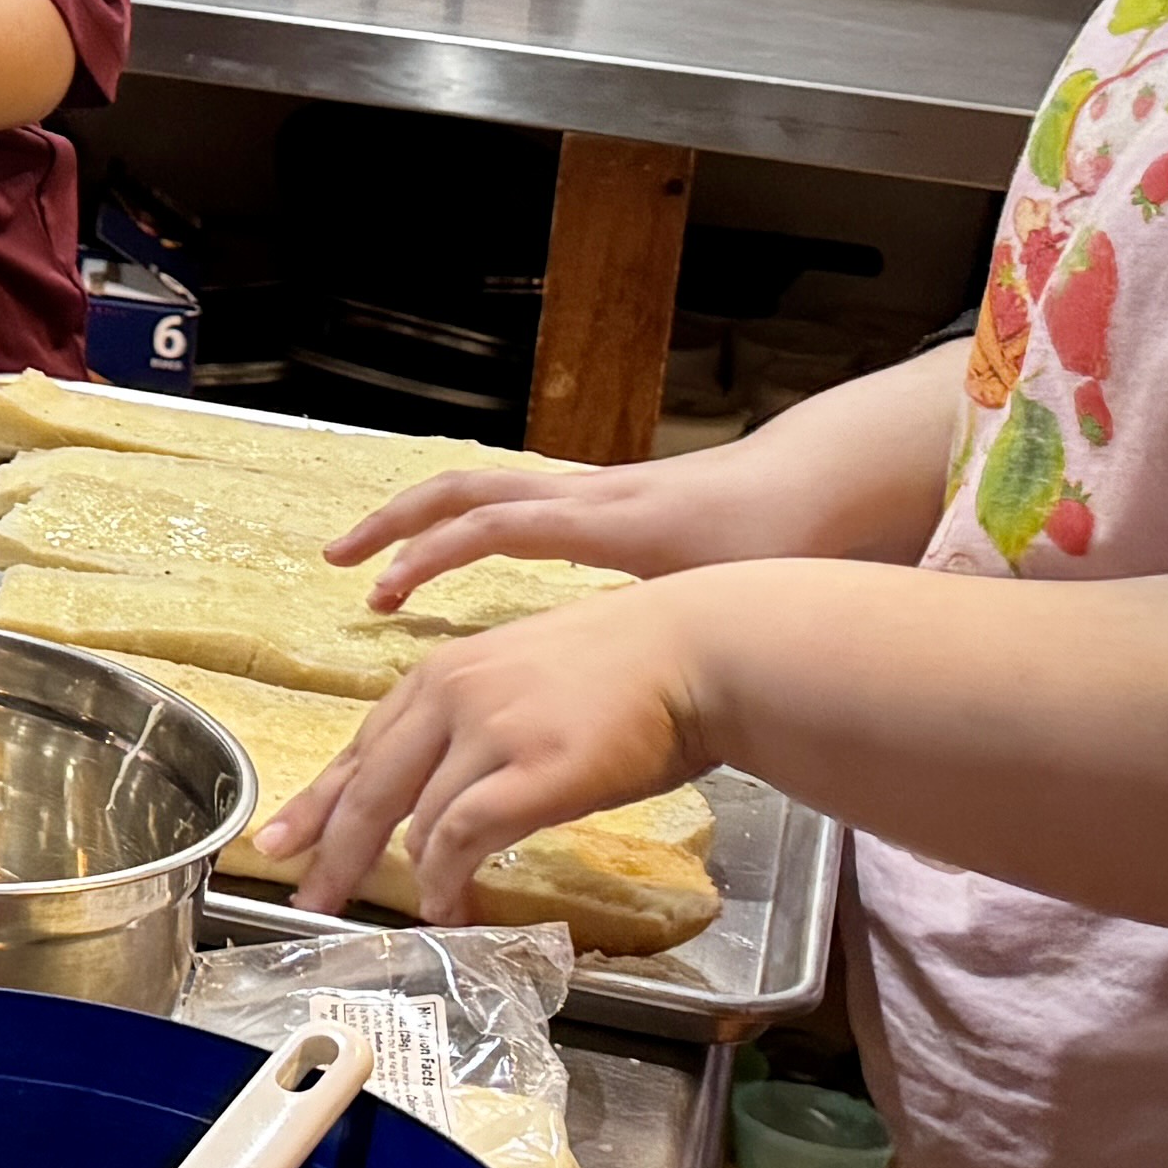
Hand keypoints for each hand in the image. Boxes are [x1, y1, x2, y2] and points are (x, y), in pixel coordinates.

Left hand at [274, 590, 718, 925]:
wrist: (696, 651)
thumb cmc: (626, 671)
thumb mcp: (522, 678)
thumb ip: (473, 722)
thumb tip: (444, 783)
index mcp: (443, 673)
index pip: (363, 746)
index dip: (319, 798)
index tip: (284, 837)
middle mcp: (452, 696)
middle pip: (368, 786)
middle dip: (330, 847)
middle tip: (305, 894)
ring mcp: (491, 731)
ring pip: (414, 817)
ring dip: (406, 875)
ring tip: (405, 915)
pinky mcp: (534, 769)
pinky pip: (465, 836)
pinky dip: (448, 876)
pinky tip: (448, 904)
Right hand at [332, 437, 874, 610]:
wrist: (826, 482)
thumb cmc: (779, 540)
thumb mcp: (723, 592)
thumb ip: (663, 631)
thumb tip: (608, 686)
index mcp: (602, 520)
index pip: (492, 522)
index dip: (430, 555)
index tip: (379, 592)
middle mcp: (581, 496)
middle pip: (462, 490)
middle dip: (393, 525)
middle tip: (341, 564)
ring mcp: (589, 493)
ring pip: (479, 489)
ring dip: (416, 520)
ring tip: (367, 560)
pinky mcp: (602, 502)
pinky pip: (510, 501)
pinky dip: (462, 525)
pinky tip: (449, 561)